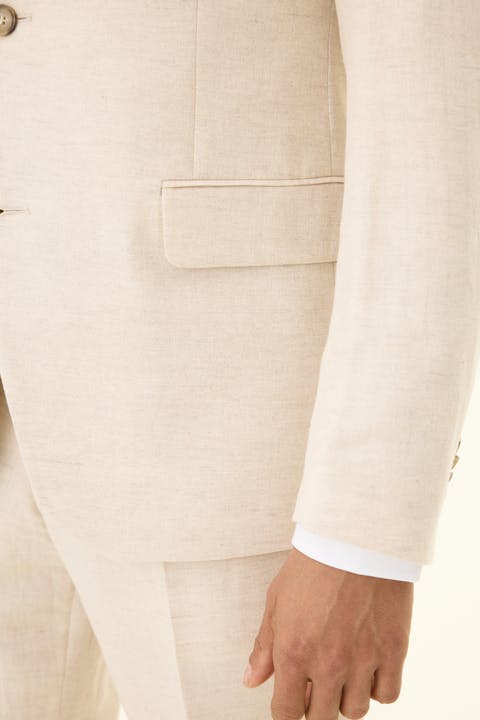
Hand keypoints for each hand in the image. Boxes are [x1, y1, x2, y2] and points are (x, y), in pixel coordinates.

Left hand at [243, 547, 413, 718]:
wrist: (355, 538)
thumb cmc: (313, 564)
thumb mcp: (277, 601)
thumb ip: (264, 646)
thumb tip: (252, 680)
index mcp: (294, 652)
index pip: (287, 712)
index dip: (287, 711)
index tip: (292, 700)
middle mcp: (328, 664)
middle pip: (322, 717)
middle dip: (316, 703)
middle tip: (318, 680)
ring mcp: (363, 660)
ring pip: (355, 709)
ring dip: (347, 695)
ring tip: (344, 668)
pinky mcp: (393, 651)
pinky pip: (387, 695)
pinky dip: (378, 687)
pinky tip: (369, 665)